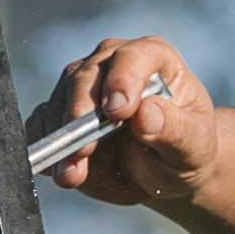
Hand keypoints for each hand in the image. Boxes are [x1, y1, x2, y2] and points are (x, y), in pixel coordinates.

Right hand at [36, 37, 220, 214]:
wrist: (164, 170)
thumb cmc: (185, 150)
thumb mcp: (193, 145)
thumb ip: (175, 130)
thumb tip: (145, 114)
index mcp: (152, 58)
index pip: (132, 58)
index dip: (122, 82)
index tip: (117, 113)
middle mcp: (111, 64)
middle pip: (84, 78)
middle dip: (80, 117)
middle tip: (83, 152)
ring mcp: (81, 88)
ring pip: (58, 103)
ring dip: (60, 141)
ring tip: (72, 176)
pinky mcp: (59, 114)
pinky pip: (41, 125)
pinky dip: (44, 147)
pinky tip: (56, 168)